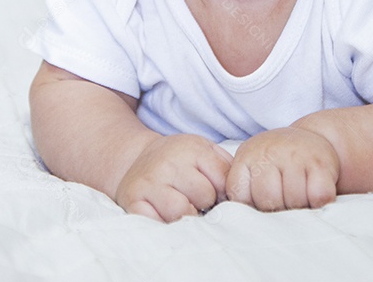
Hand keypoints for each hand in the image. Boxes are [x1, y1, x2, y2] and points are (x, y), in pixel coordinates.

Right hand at [115, 134, 232, 221]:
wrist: (136, 159)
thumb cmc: (179, 161)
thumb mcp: (204, 152)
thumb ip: (225, 167)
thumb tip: (240, 195)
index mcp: (191, 148)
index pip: (222, 180)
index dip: (221, 190)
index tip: (213, 191)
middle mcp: (168, 162)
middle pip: (204, 196)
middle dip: (203, 202)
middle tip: (194, 199)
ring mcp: (149, 181)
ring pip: (181, 212)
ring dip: (184, 215)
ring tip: (180, 206)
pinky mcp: (132, 199)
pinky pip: (155, 222)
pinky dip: (162, 223)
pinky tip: (162, 214)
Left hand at [226, 127, 339, 210]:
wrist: (311, 137)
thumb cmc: (277, 162)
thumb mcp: (253, 168)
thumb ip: (243, 192)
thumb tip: (241, 226)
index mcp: (247, 157)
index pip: (240, 197)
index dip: (252, 208)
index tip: (261, 206)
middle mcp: (269, 153)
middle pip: (268, 199)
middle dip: (277, 210)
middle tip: (284, 206)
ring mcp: (295, 156)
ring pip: (294, 200)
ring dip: (300, 208)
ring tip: (300, 201)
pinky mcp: (320, 163)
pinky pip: (318, 195)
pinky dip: (319, 203)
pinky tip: (315, 198)